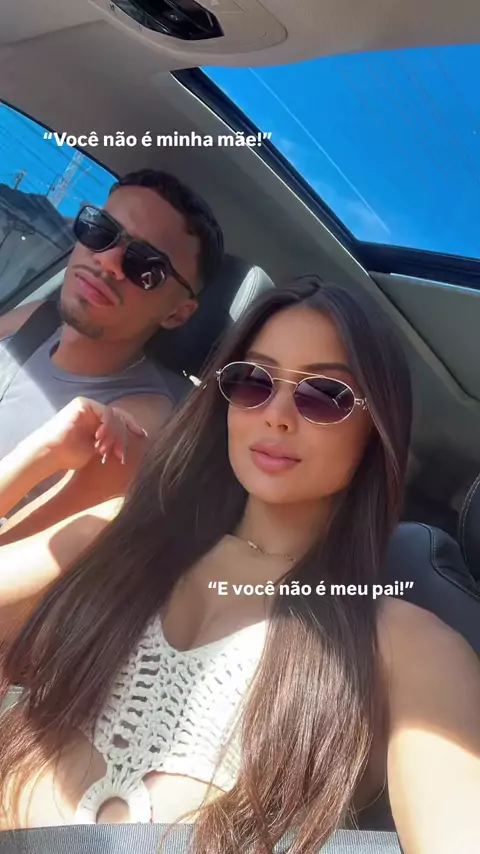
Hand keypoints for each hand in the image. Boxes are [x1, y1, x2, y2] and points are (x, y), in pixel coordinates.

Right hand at [26, 397, 146, 472]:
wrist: (51, 454)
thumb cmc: (70, 454)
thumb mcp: (97, 448)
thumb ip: (110, 441)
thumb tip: (127, 441)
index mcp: (98, 420)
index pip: (120, 419)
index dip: (132, 426)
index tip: (142, 435)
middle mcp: (94, 410)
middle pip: (120, 418)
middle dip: (121, 437)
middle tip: (118, 454)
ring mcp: (89, 406)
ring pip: (114, 415)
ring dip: (113, 434)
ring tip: (105, 449)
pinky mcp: (83, 404)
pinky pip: (105, 412)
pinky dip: (106, 425)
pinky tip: (100, 437)